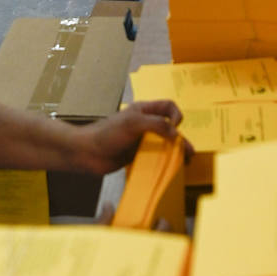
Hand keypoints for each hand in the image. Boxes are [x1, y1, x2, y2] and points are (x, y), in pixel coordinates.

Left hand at [76, 100, 191, 176]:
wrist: (88, 153)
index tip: (176, 126)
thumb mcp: (133, 124)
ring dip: (175, 151)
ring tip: (185, 161)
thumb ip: (156, 125)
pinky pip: (155, 156)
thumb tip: (176, 133)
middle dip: (180, 137)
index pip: (168, 106)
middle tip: (188, 150)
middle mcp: (145, 124)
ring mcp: (142, 140)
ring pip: (164, 143)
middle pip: (170, 126)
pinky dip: (164, 161)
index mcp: (144, 111)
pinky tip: (169, 168)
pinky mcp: (138, 154)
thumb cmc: (108, 134)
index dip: (176, 114)